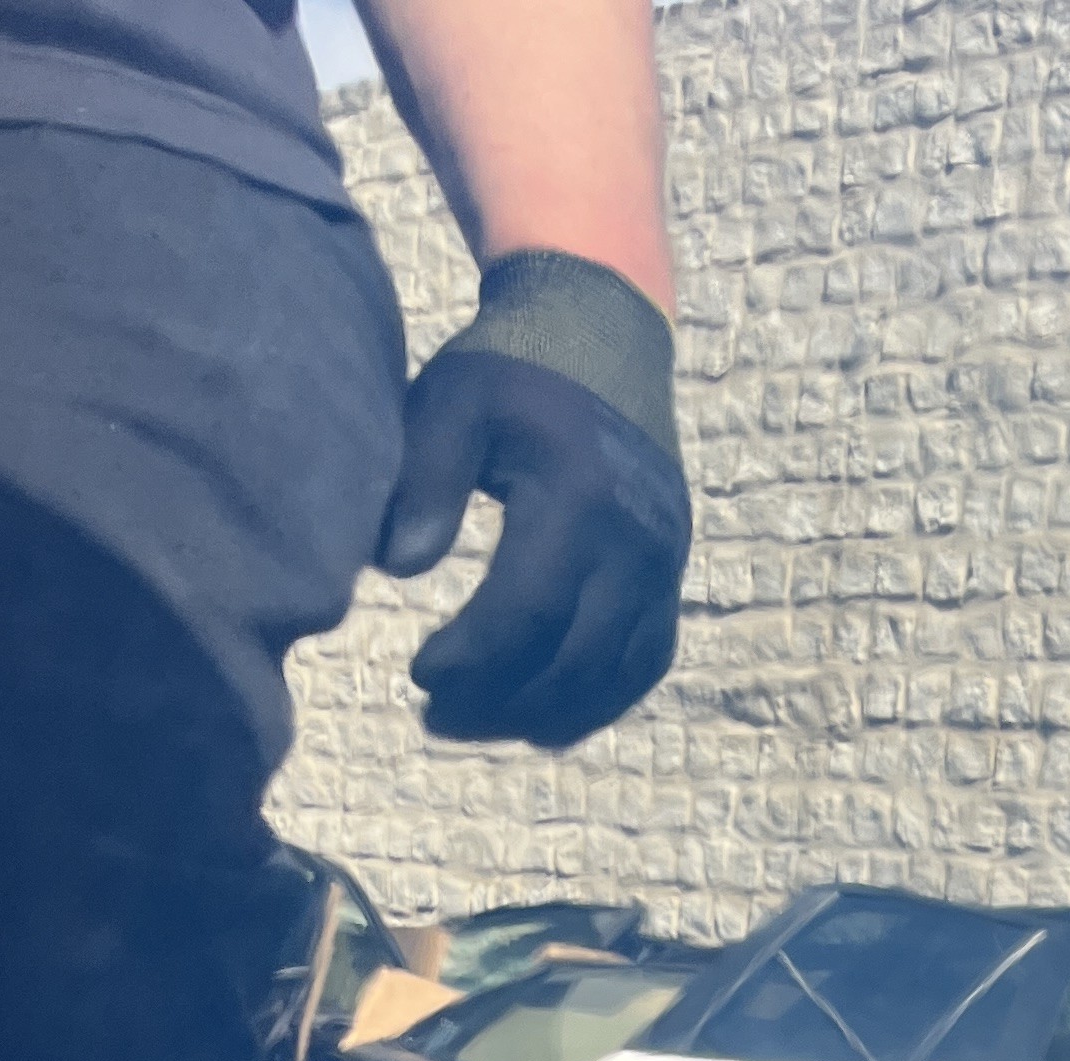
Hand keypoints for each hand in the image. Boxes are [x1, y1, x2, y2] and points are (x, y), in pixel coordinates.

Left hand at [378, 347, 689, 749]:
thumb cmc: (514, 365)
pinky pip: (645, 662)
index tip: (419, 671)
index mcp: (579, 497)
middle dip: (502, 703)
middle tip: (436, 715)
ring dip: (547, 714)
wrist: (605, 328)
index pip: (526, 611)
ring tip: (483, 723)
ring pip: (614, 675)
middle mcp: (634, 540)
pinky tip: (544, 714)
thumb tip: (398, 570)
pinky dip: (598, 701)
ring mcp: (663, 561)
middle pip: (573, 661)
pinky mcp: (671, 572)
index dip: (472, 659)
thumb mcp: (454, 400)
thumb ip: (424, 479)